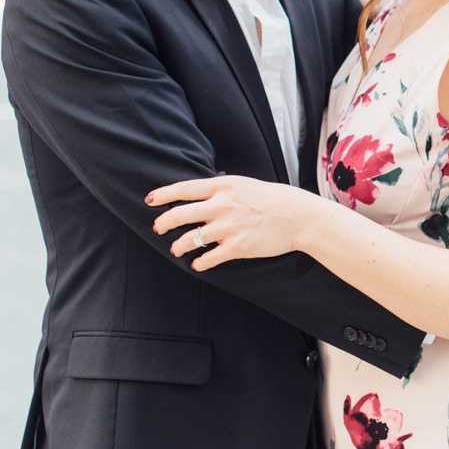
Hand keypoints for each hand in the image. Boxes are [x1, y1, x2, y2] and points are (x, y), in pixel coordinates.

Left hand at [148, 174, 319, 270]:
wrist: (298, 216)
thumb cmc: (272, 199)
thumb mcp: (244, 184)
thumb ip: (221, 189)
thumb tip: (198, 194)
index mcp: (223, 187)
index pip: (184, 189)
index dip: (163, 195)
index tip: (150, 200)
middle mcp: (222, 206)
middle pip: (180, 214)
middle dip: (163, 223)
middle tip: (158, 228)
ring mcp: (228, 227)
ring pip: (190, 239)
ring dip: (178, 246)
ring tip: (176, 249)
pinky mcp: (237, 247)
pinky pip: (209, 258)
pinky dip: (199, 262)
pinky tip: (198, 264)